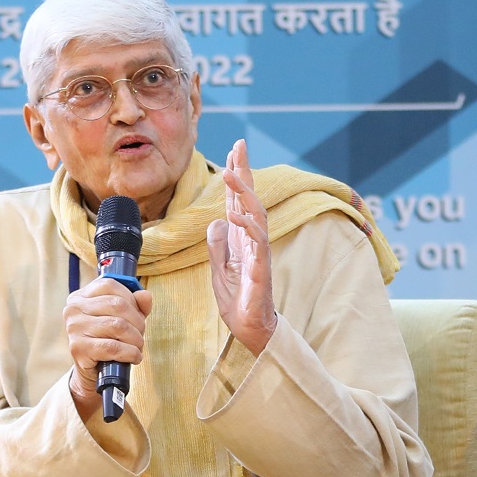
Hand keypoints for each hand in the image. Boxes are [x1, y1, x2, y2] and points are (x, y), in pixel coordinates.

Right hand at [64, 274, 152, 420]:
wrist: (93, 370)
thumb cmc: (108, 338)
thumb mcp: (124, 318)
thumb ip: (137, 304)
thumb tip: (145, 295)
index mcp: (81, 296)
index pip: (110, 285)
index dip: (131, 298)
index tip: (138, 314)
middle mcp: (73, 309)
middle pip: (117, 305)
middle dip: (137, 321)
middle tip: (141, 334)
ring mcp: (74, 328)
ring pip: (118, 326)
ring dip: (136, 339)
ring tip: (138, 346)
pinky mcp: (78, 348)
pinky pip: (113, 347)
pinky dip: (130, 353)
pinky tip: (134, 357)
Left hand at [206, 139, 276, 355]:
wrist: (250, 329)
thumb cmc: (239, 301)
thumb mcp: (219, 270)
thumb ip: (218, 246)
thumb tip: (216, 222)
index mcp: (243, 239)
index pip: (239, 201)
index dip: (238, 175)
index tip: (236, 150)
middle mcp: (254, 241)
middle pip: (250, 200)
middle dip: (245, 172)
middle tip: (239, 147)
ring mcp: (259, 254)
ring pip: (256, 215)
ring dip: (244, 193)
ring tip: (232, 173)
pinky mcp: (261, 270)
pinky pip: (257, 243)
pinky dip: (247, 227)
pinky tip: (234, 215)